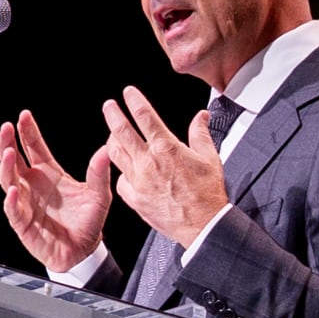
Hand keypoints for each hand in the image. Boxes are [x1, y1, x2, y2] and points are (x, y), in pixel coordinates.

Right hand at [0, 108, 113, 273]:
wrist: (84, 251)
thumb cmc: (88, 223)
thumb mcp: (99, 196)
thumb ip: (99, 174)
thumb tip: (105, 151)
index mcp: (48, 174)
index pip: (34, 147)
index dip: (27, 132)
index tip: (24, 116)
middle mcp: (33, 186)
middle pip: (14, 160)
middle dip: (8, 143)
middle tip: (6, 128)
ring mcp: (25, 203)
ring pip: (8, 181)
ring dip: (6, 167)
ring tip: (8, 153)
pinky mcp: (23, 224)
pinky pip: (14, 211)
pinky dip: (11, 201)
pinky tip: (13, 190)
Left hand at [101, 86, 228, 249]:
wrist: (203, 225)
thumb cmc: (208, 194)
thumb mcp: (209, 157)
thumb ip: (200, 133)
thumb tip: (201, 116)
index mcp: (166, 148)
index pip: (144, 116)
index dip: (134, 100)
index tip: (128, 93)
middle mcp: (148, 162)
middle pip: (121, 131)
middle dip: (112, 114)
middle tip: (109, 106)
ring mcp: (138, 181)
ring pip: (115, 154)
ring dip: (112, 141)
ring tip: (113, 135)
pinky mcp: (134, 199)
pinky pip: (120, 180)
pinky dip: (122, 172)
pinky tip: (126, 169)